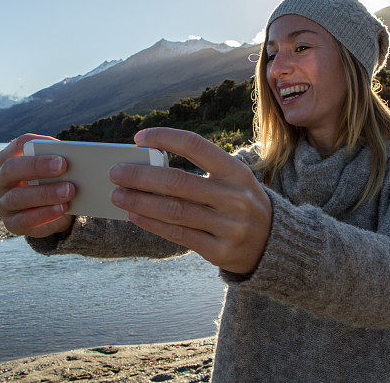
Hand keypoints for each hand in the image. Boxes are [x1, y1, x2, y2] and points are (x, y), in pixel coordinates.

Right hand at [0, 133, 75, 237]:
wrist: (53, 213)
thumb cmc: (54, 183)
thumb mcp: (56, 172)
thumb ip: (60, 164)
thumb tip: (77, 159)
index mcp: (11, 159)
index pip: (17, 145)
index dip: (35, 142)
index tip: (56, 144)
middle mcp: (1, 180)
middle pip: (11, 169)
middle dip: (37, 166)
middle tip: (63, 165)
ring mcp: (3, 203)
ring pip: (17, 197)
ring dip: (45, 193)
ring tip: (69, 191)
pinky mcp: (12, 223)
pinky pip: (24, 220)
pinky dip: (44, 214)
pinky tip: (61, 209)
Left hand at [108, 127, 272, 274]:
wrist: (274, 243)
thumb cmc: (241, 203)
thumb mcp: (232, 181)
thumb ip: (199, 171)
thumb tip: (147, 165)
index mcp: (236, 171)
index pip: (195, 146)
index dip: (164, 138)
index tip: (138, 138)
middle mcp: (234, 197)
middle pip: (177, 182)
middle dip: (141, 176)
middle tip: (115, 172)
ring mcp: (229, 226)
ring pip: (174, 211)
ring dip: (140, 201)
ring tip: (117, 195)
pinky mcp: (220, 251)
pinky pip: (178, 235)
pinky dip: (152, 223)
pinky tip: (134, 215)